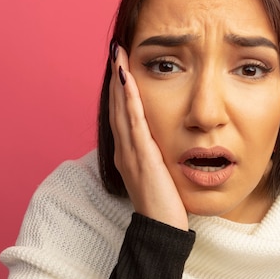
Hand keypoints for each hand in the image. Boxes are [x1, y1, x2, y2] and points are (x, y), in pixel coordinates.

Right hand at [109, 44, 188, 230]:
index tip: (122, 64)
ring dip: (120, 80)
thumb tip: (164, 142)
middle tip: (115, 49)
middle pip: (117, 105)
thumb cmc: (163, 204)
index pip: (123, 113)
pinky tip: (128, 79)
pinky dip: (129, 98)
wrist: (161, 229)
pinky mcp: (141, 156)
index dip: (121, 88)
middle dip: (116, 77)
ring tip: (117, 54)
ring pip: (121, 108)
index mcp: (129, 152)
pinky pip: (133, 121)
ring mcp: (130, 152)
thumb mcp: (159, 173)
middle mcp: (125, 149)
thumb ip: (157, 155)